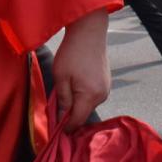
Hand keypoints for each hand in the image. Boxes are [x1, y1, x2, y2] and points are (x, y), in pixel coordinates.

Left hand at [52, 8, 109, 131]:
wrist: (89, 32)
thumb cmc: (72, 52)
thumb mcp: (61, 77)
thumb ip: (62, 100)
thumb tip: (61, 117)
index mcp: (90, 96)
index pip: (77, 121)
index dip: (66, 127)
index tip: (55, 129)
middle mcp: (102, 95)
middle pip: (83, 114)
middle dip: (70, 113)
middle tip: (56, 104)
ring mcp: (106, 88)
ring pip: (88, 105)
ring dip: (77, 102)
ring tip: (66, 87)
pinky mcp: (106, 82)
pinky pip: (93, 95)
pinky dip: (83, 94)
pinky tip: (76, 82)